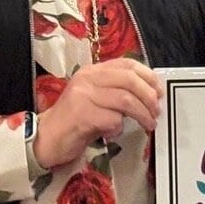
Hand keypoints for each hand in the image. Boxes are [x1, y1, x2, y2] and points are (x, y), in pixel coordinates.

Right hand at [32, 58, 161, 168]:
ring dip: (142, 114)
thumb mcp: (95, 98)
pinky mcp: (82, 115)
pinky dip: (119, 127)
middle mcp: (87, 79)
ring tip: (149, 124)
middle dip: (149, 97)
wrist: (46, 138)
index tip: (158, 91)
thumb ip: (116, 90)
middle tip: (156, 111)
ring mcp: (83, 96)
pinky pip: (113, 119)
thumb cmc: (74, 120)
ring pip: (126, 100)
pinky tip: (114, 132)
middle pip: (129, 81)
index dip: (148, 76)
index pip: (127, 65)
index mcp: (92, 71)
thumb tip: (149, 93)